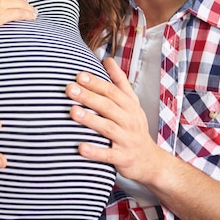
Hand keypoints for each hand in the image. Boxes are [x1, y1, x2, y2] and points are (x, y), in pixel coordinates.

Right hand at [0, 0, 36, 31]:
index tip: (20, 1)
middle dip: (23, 2)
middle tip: (29, 8)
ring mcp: (1, 1)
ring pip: (21, 4)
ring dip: (28, 9)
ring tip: (33, 13)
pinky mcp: (1, 14)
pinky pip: (20, 13)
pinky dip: (28, 15)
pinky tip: (32, 17)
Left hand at [66, 58, 162, 184]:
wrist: (149, 161)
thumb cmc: (134, 127)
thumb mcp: (132, 103)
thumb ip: (119, 82)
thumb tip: (107, 59)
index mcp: (130, 106)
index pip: (112, 91)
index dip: (96, 83)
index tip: (79, 75)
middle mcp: (129, 121)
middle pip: (108, 106)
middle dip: (89, 97)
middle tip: (70, 89)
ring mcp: (126, 140)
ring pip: (107, 128)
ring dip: (90, 120)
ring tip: (73, 112)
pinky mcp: (122, 158)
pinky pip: (108, 154)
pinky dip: (95, 151)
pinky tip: (80, 147)